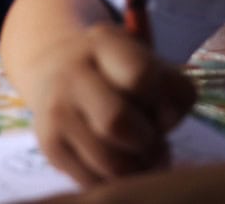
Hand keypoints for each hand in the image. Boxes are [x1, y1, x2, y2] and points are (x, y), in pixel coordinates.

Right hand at [25, 23, 195, 185]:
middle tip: (151, 140)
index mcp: (104, 42)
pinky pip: (94, 182)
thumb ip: (175, 93)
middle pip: (117, 123)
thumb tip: (160, 135)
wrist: (58, 72)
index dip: (160, 101)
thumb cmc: (121, 74)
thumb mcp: (152, 63)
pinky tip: (116, 162)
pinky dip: (115, 181)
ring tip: (138, 155)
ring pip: (110, 163)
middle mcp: (72, 71)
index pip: (141, 77)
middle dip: (147, 142)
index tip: (158, 106)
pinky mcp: (49, 144)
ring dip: (136, 169)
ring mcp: (56, 109)